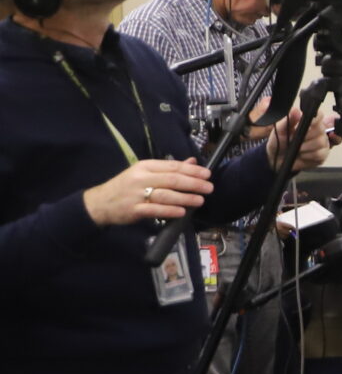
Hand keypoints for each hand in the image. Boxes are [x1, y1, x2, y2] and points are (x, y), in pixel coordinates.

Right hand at [84, 157, 213, 226]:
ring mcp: (137, 195)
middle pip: (172, 180)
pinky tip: (182, 212)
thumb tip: (192, 162)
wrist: (100, 202)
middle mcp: (141, 178)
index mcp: (145, 166)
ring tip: (200, 200)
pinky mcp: (134, 210)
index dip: (192, 170)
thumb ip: (168, 168)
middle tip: (209, 187)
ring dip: (185, 197)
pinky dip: (170, 211)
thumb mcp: (145, 173)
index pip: (172, 166)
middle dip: (193, 183)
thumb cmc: (126, 186)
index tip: (207, 174)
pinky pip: (155, 210)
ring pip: (165, 195)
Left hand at [265, 107, 329, 172]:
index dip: (316, 118)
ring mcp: (322, 143)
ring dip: (305, 147)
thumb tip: (296, 111)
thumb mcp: (280, 130)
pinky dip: (308, 155)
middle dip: (306, 136)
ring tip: (297, 148)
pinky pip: (319, 154)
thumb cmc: (280, 142)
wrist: (278, 159)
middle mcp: (319, 131)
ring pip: (319, 142)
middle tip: (295, 139)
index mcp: (310, 122)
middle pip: (320, 130)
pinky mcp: (323, 155)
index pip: (319, 115)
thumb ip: (288, 120)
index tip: (308, 123)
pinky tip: (302, 155)